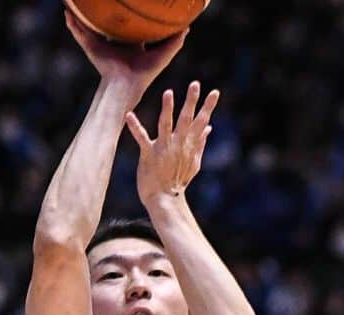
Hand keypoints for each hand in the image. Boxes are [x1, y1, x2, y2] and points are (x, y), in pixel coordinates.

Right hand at [65, 7, 186, 103]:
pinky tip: (67, 12)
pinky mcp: (91, 47)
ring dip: (83, 15)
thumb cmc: (144, 75)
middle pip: (108, 23)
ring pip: (91, 26)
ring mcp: (101, 45)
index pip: (129, 26)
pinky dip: (73, 24)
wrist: (126, 86)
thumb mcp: (162, 55)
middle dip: (104, 12)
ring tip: (75, 1)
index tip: (132, 2)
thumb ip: (174, 43)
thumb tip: (188, 28)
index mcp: (130, 44)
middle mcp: (114, 43)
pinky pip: (80, 33)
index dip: (129, 15)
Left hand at [126, 82, 218, 206]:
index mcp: (188, 145)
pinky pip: (142, 139)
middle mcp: (178, 145)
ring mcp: (163, 149)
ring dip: (167, 109)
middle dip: (191, 102)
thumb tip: (209, 128)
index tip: (215, 92)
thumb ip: (200, 143)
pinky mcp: (149, 155)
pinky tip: (128, 115)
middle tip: (195, 84)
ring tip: (168, 93)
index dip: (208, 107)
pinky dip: (135, 127)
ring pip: (166, 126)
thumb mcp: (193, 163)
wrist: (165, 200)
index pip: (201, 122)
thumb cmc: (178, 181)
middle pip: (186, 120)